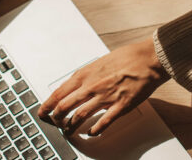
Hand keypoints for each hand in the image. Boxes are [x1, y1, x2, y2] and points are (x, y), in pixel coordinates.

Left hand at [37, 39, 168, 135]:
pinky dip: (95, 130)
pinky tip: (92, 133)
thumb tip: (76, 84)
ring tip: (68, 131)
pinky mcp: (119, 106)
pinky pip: (103, 123)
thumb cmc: (127, 57)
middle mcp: (92, 86)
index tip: (43, 111)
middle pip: (65, 106)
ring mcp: (105, 97)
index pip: (59, 92)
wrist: (148, 59)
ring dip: (71, 126)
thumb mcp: (99, 62)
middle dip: (56, 118)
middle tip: (54, 123)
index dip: (48, 104)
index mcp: (86, 74)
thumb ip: (87, 75)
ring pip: (80, 116)